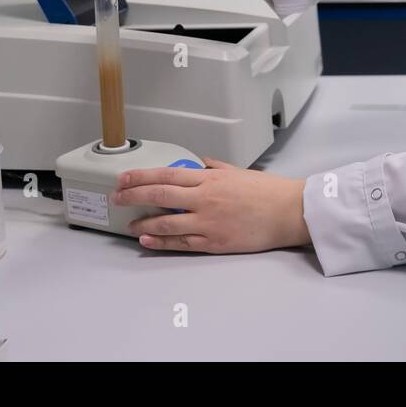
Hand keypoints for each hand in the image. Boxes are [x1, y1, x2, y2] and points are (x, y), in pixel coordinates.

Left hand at [114, 158, 310, 253]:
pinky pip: (181, 243)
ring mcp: (207, 222)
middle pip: (159, 195)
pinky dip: (161, 242)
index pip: (166, 174)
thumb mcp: (238, 172)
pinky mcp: (214, 242)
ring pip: (165, 223)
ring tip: (129, 224)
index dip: (141, 176)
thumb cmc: (267, 191)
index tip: (124, 178)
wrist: (288, 212)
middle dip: (133, 196)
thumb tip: (200, 163)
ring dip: (143, 223)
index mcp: (209, 179)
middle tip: (117, 197)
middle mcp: (204, 199)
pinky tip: (147, 240)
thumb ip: (215, 168)